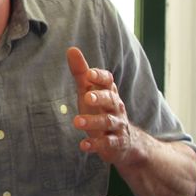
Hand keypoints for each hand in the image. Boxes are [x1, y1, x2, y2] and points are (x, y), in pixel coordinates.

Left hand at [65, 47, 141, 164]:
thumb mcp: (89, 91)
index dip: (99, 77)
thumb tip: (71, 49)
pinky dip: (96, 144)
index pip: (108, 81)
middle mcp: (116, 108)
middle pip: (111, 100)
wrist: (124, 142)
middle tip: (86, 97)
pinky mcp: (116, 144)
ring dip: (93, 122)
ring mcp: (118, 126)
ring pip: (108, 122)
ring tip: (76, 122)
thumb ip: (81, 73)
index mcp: (109, 92)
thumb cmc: (101, 110)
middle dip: (100, 98)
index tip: (89, 74)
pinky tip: (83, 146)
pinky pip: (108, 144)